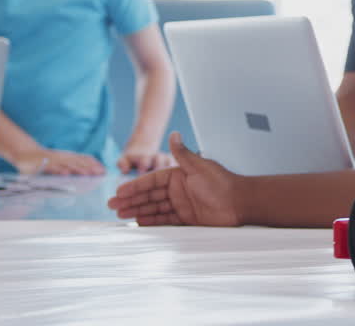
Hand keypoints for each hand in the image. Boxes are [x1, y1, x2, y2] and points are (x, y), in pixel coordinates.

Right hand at [11, 148, 105, 175]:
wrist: (25, 153)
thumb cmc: (44, 160)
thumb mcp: (60, 161)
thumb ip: (71, 164)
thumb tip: (86, 171)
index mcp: (67, 157)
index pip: (83, 159)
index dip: (93, 164)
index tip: (104, 170)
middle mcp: (62, 158)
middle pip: (78, 163)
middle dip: (89, 168)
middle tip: (101, 173)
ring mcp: (52, 161)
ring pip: (66, 165)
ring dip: (77, 169)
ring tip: (88, 174)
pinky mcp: (42, 165)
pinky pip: (51, 168)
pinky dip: (58, 171)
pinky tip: (65, 174)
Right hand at [107, 132, 244, 226]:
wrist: (240, 203)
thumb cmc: (223, 183)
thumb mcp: (200, 167)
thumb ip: (183, 153)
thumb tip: (174, 133)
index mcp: (179, 175)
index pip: (152, 180)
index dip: (135, 186)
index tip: (119, 191)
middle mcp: (179, 189)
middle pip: (150, 195)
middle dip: (131, 200)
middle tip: (113, 206)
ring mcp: (182, 203)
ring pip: (154, 207)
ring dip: (138, 210)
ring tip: (121, 215)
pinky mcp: (187, 217)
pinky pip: (165, 219)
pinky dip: (152, 221)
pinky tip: (139, 222)